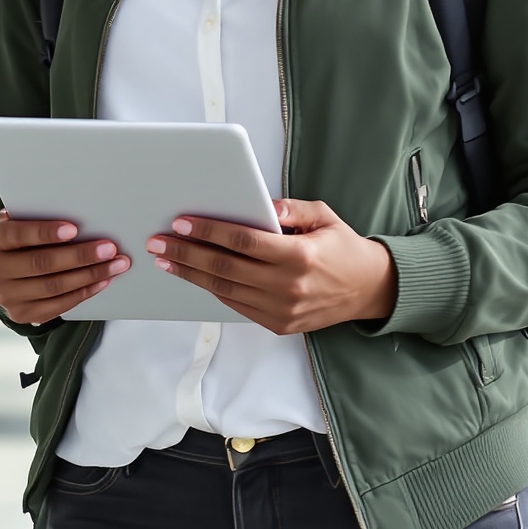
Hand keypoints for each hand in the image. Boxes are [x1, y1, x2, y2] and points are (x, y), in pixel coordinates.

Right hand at [0, 212, 130, 324]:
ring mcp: (5, 296)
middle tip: (109, 248)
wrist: (3, 266)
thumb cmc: (20, 233)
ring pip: (53, 287)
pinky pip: (58, 305)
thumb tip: (78, 210)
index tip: (74, 229)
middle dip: (79, 256)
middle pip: (41, 264)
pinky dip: (84, 292)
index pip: (17, 234)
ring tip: (115, 264)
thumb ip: (37, 214)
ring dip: (89, 275)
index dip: (45, 232)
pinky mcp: (20, 313)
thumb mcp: (19, 218)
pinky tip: (102, 281)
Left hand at [149, 199, 397, 335]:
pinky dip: (212, 290)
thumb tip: (256, 204)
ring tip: (167, 260)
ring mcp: (282, 310)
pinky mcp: (278, 324)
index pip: (244, 241)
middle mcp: (288, 286)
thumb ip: (290, 209)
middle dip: (187, 253)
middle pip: (225, 268)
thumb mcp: (323, 216)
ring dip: (191, 274)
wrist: (368, 290)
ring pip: (225, 290)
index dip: (210, 231)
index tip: (182, 223)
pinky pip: (236, 306)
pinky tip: (194, 275)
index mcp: (300, 256)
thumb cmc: (343, 247)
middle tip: (159, 242)